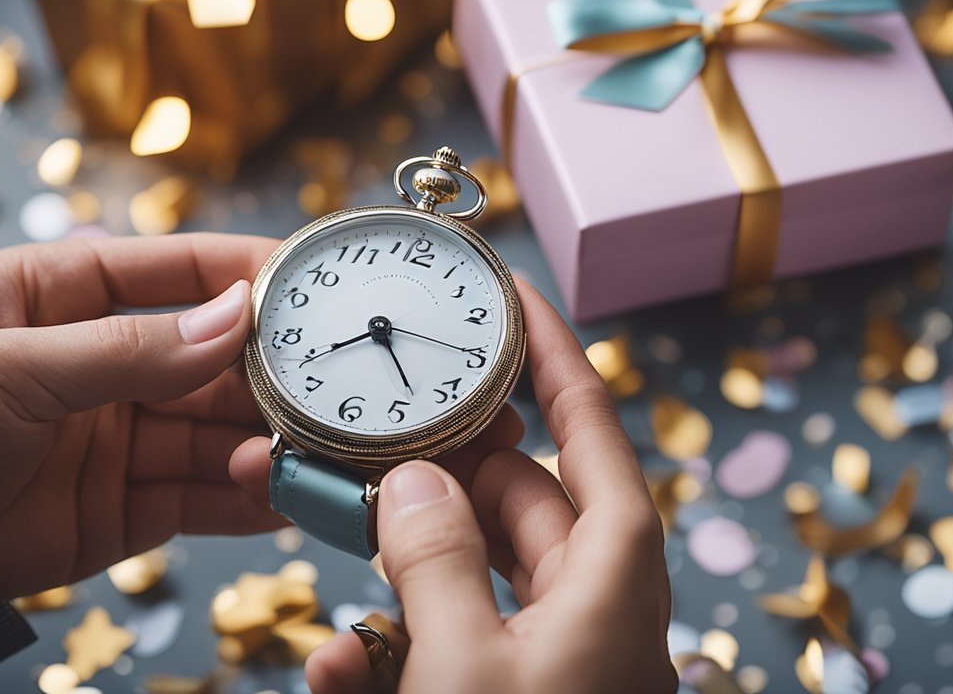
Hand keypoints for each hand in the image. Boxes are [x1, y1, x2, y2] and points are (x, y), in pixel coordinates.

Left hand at [0, 234, 291, 598]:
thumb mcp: (12, 365)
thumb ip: (128, 347)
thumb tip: (234, 318)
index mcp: (68, 297)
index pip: (175, 270)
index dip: (242, 273)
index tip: (308, 283)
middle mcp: (107, 361)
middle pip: (213, 359)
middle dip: (267, 374)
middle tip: (320, 386)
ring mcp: (123, 434)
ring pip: (218, 430)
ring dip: (261, 441)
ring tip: (296, 454)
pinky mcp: (130, 504)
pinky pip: (203, 495)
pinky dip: (246, 497)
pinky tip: (280, 496)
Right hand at [297, 281, 676, 693]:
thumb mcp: (463, 665)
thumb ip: (437, 561)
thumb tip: (414, 480)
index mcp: (613, 579)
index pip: (591, 431)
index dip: (554, 356)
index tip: (516, 299)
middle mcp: (600, 608)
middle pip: (525, 497)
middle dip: (447, 471)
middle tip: (379, 449)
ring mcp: (566, 658)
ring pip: (484, 573)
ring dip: (407, 571)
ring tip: (338, 556)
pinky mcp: (526, 693)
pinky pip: (464, 646)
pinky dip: (400, 646)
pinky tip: (339, 668)